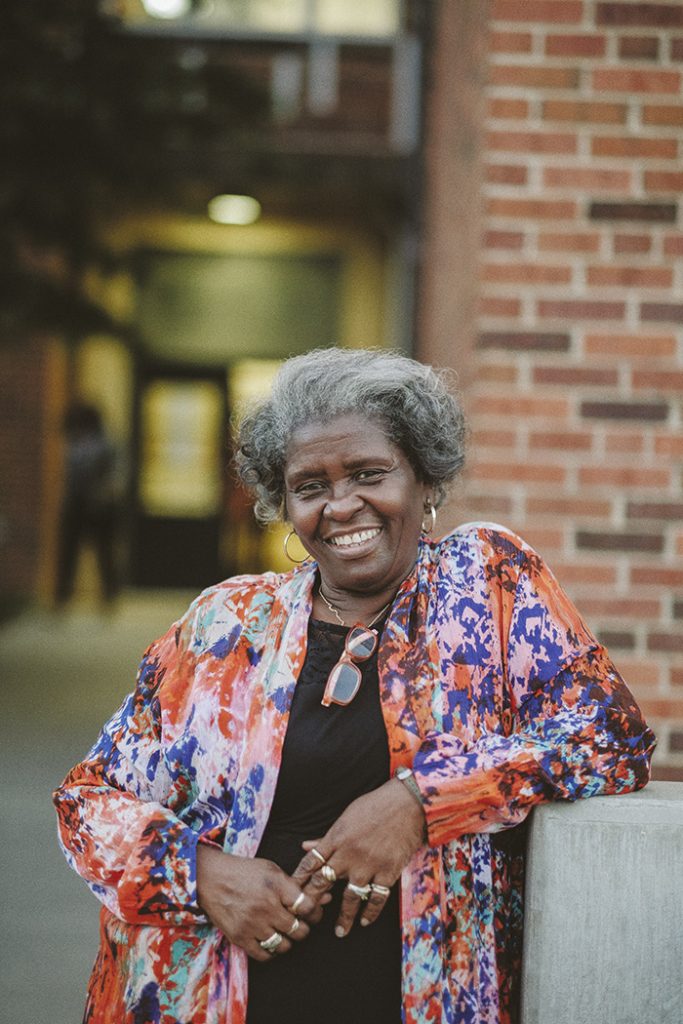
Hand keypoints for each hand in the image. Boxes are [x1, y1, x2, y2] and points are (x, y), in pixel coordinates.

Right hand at [196, 845, 318, 960]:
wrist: (210, 878)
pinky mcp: (240, 937)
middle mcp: (267, 906)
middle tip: (298, 923)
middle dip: (303, 928)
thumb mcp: (272, 870)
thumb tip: (325, 898)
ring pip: (284, 945)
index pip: (308, 907)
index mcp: (277, 885)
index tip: (312, 912)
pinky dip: (271, 951)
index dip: (315, 912)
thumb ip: (296, 885)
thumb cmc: (244, 872)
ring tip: (283, 931)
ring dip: (287, 941)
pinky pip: (265, 955)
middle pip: (299, 929)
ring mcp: (253, 924)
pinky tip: (269, 940)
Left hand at [291, 778, 425, 938]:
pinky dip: (371, 912)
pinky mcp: (388, 871)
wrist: (406, 805)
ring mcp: (368, 864)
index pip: (311, 862)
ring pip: (350, 897)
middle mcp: (348, 854)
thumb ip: (326, 837)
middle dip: (314, 901)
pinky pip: (376, 897)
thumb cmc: (374, 806)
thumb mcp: (345, 817)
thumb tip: (305, 846)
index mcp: (336, 838)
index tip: (292, 893)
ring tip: (340, 932)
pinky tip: (365, 921)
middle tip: (307, 918)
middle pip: (324, 882)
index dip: (300, 879)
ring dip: (344, 917)